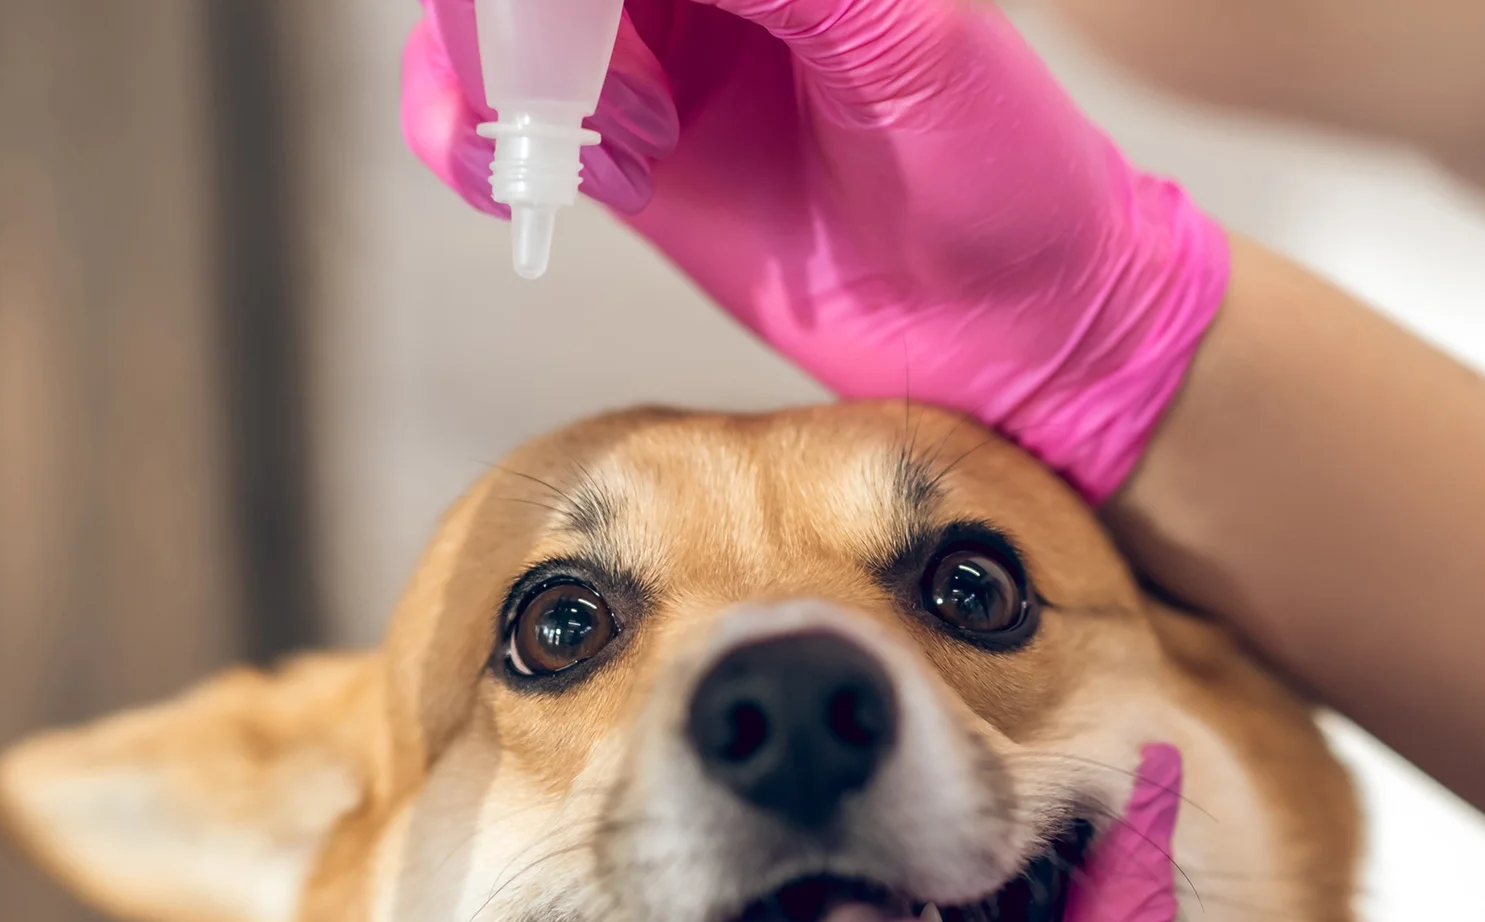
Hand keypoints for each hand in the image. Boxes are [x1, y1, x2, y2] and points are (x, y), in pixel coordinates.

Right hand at [400, 0, 1228, 502]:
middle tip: (546, 85)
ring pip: (489, 31)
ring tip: (573, 144)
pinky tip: (537, 178)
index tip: (560, 17)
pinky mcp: (621, 156)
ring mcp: (652, 60)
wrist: (1015, 328)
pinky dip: (468, 138)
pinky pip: (494, 121)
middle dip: (501, 20)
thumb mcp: (904, 39)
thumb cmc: (1003, 168)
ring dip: (478, 73)